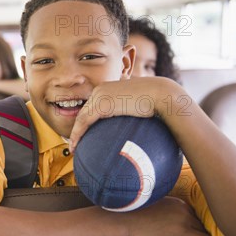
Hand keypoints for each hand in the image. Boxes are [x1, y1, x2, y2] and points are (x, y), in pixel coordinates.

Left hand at [69, 77, 183, 151]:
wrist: (162, 95)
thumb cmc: (156, 101)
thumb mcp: (136, 104)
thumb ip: (127, 110)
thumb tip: (128, 123)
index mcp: (107, 88)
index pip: (91, 106)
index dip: (85, 121)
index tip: (85, 134)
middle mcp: (100, 89)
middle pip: (84, 112)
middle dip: (77, 128)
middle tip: (75, 143)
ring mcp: (99, 96)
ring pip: (81, 118)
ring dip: (75, 134)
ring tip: (73, 147)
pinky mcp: (101, 105)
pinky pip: (84, 122)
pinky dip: (77, 134)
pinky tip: (75, 145)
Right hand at [120, 196, 226, 235]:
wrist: (120, 220)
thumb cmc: (132, 211)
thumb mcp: (155, 201)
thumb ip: (169, 206)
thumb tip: (173, 213)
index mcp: (180, 205)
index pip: (199, 216)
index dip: (204, 225)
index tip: (207, 231)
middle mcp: (185, 216)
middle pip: (205, 228)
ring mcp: (181, 231)